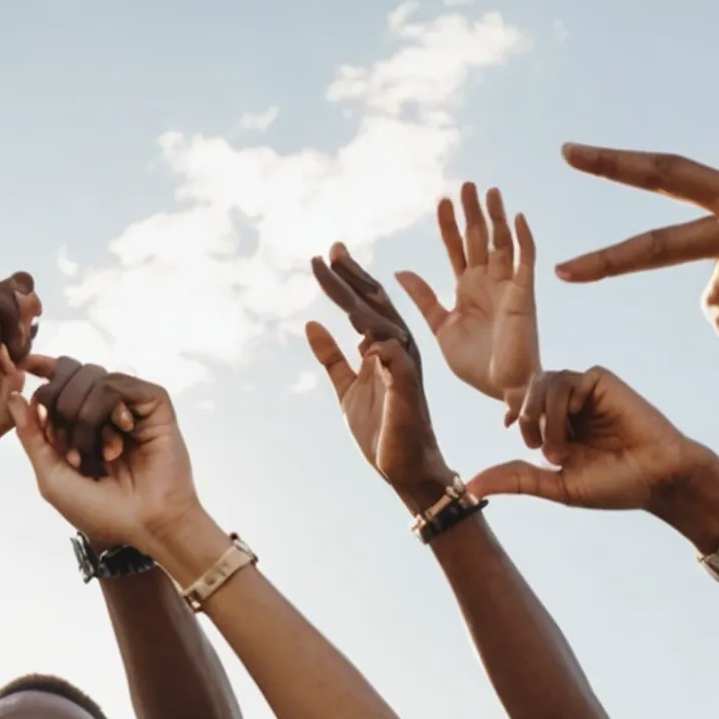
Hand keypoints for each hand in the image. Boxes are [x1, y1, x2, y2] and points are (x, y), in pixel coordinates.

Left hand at [5, 365, 207, 558]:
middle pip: (72, 375)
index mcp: (77, 426)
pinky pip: (123, 385)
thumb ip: (30, 436)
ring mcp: (129, 407)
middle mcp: (103, 412)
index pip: (57, 383)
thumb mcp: (52, 476)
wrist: (146, 524)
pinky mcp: (155, 405)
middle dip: (63, 408)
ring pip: (95, 379)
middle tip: (75, 452)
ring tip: (104, 456)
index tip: (25, 364)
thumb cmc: (101, 511)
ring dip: (88, 418)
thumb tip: (12, 396)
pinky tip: (123, 432)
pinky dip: (114, 409)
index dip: (42, 372)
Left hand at [303, 245, 454, 506]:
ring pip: (383, 323)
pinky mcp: (408, 390)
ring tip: (335, 274)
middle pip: (375, 304)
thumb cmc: (381, 428)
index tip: (326, 255)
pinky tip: (360, 328)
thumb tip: (310, 323)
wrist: (404, 468)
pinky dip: (382, 343)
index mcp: (385, 347)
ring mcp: (405, 368)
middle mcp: (399, 350)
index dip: (348, 280)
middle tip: (330, 250)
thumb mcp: (346, 387)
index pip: (367, 304)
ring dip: (358, 298)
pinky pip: (398, 361)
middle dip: (352, 277)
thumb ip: (331, 356)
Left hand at [391, 182, 539, 412]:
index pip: (457, 250)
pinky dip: (524, 239)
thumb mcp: (441, 326)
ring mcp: (508, 286)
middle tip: (465, 185)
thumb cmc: (475, 364)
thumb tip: (400, 272)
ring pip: (502, 242)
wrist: (501, 386)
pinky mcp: (525, 294)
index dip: (450, 227)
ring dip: (495, 216)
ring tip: (487, 190)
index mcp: (467, 290)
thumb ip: (424, 298)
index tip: (441, 202)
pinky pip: (526, 261)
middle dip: (472, 213)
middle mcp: (488, 283)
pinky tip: (517, 216)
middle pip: (479, 239)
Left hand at [469, 366, 718, 518]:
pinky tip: (572, 432)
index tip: (512, 430)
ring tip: (559, 450)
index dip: (514, 416)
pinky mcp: (600, 381)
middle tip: (537, 447)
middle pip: (527, 391)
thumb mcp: (557, 485)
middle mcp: (570, 406)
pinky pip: (564, 381)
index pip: (521, 408)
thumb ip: (517, 480)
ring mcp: (585, 392)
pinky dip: (559, 408)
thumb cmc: (614, 486)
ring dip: (541, 418)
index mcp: (559, 427)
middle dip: (524, 420)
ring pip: (542, 384)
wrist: (658, 478)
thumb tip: (469, 487)